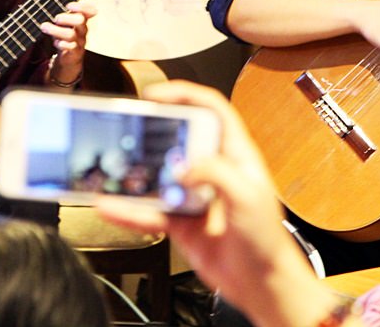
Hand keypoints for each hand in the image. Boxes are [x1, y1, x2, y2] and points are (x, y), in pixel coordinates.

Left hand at [40, 1, 96, 83]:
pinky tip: (56, 43)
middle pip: (80, 20)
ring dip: (56, 30)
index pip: (89, 11)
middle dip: (66, 17)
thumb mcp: (65, 24)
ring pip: (71, 34)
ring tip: (44, 27)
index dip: (81, 7)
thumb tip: (47, 0)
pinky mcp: (75, 52)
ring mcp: (79, 41)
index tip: (68, 5)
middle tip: (55, 18)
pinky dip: (62, 44)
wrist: (70, 58)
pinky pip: (71, 48)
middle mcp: (82, 30)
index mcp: (82, 20)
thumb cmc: (65, 36)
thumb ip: (63, 13)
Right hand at [98, 81, 336, 326]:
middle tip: (129, 127)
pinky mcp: (181, 221)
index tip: (157, 95)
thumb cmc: (266, 239)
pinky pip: (150, 212)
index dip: (185, 95)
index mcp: (235, 155)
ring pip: (159, 176)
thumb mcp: (248, 196)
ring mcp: (194, 195)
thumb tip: (183, 167)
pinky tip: (112, 207)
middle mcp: (213, 170)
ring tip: (113, 169)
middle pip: (179, 138)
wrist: (261, 283)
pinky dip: (129, 211)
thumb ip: (216, 173)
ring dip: (135, 173)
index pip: (212, 110)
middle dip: (153, 130)